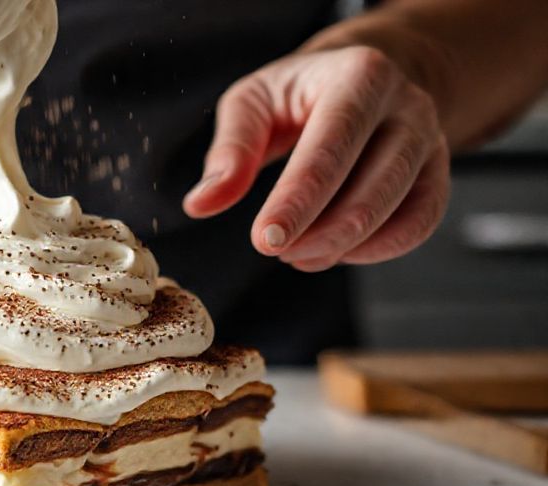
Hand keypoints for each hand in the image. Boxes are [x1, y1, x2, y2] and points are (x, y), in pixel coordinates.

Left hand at [183, 46, 449, 271]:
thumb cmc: (298, 93)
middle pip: (374, 183)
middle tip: (274, 250)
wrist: (361, 79)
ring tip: (296, 254)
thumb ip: (229, 151)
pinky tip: (334, 253)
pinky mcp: (438, 173)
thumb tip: (201, 204)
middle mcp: (407, 105)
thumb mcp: (253, 101)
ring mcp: (429, 140)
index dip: (298, 200)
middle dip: (321, 230)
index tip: (265, 240)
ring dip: (344, 245)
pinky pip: (420, 222)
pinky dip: (378, 250)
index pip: (331, 147)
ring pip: (400, 207)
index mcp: (360, 77)